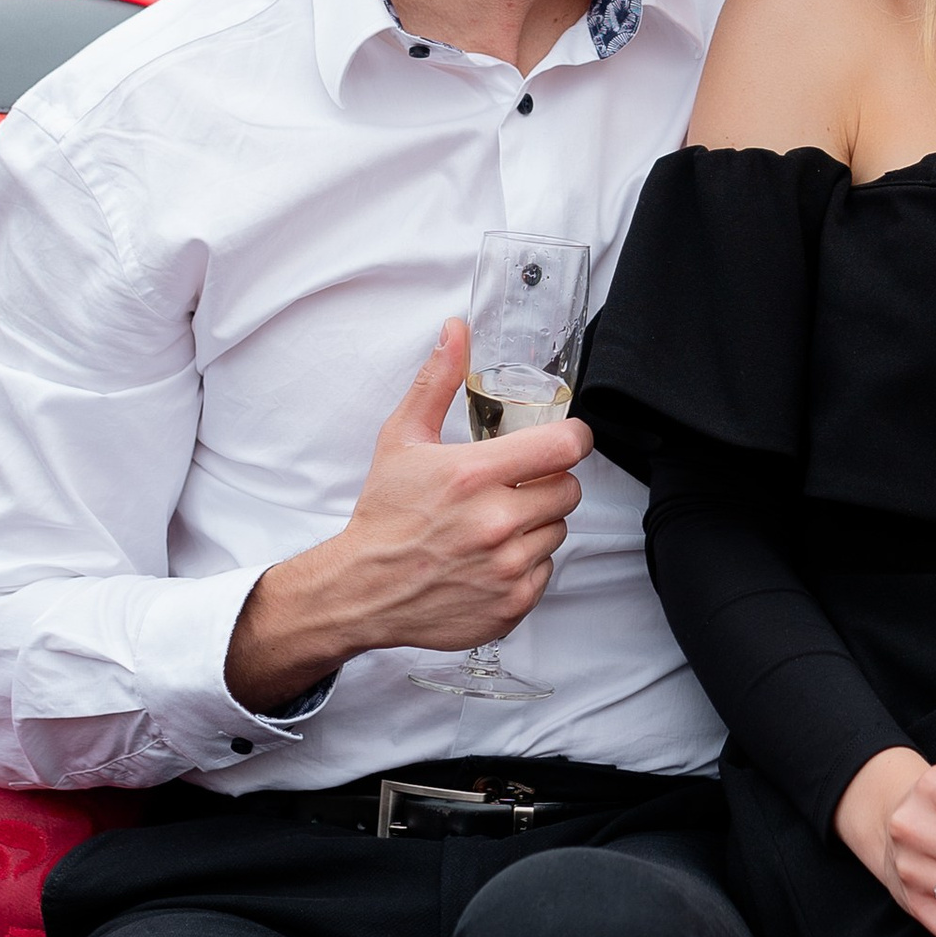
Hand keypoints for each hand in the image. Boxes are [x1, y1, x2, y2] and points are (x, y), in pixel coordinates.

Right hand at [224, 321, 589, 711]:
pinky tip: (492, 556)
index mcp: (474, 475)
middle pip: (569, 490)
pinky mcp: (512, 605)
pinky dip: (527, 563)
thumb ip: (437, 381)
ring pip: (559, 530)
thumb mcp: (403, 438)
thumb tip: (456, 331)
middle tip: (514, 485)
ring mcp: (507, 568)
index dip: (572, 439)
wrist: (363, 589)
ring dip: (537, 523)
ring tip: (497, 522)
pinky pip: (546, 571)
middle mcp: (496, 522)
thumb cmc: (384, 514)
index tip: (561, 440)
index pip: (566, 448)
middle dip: (547, 482)